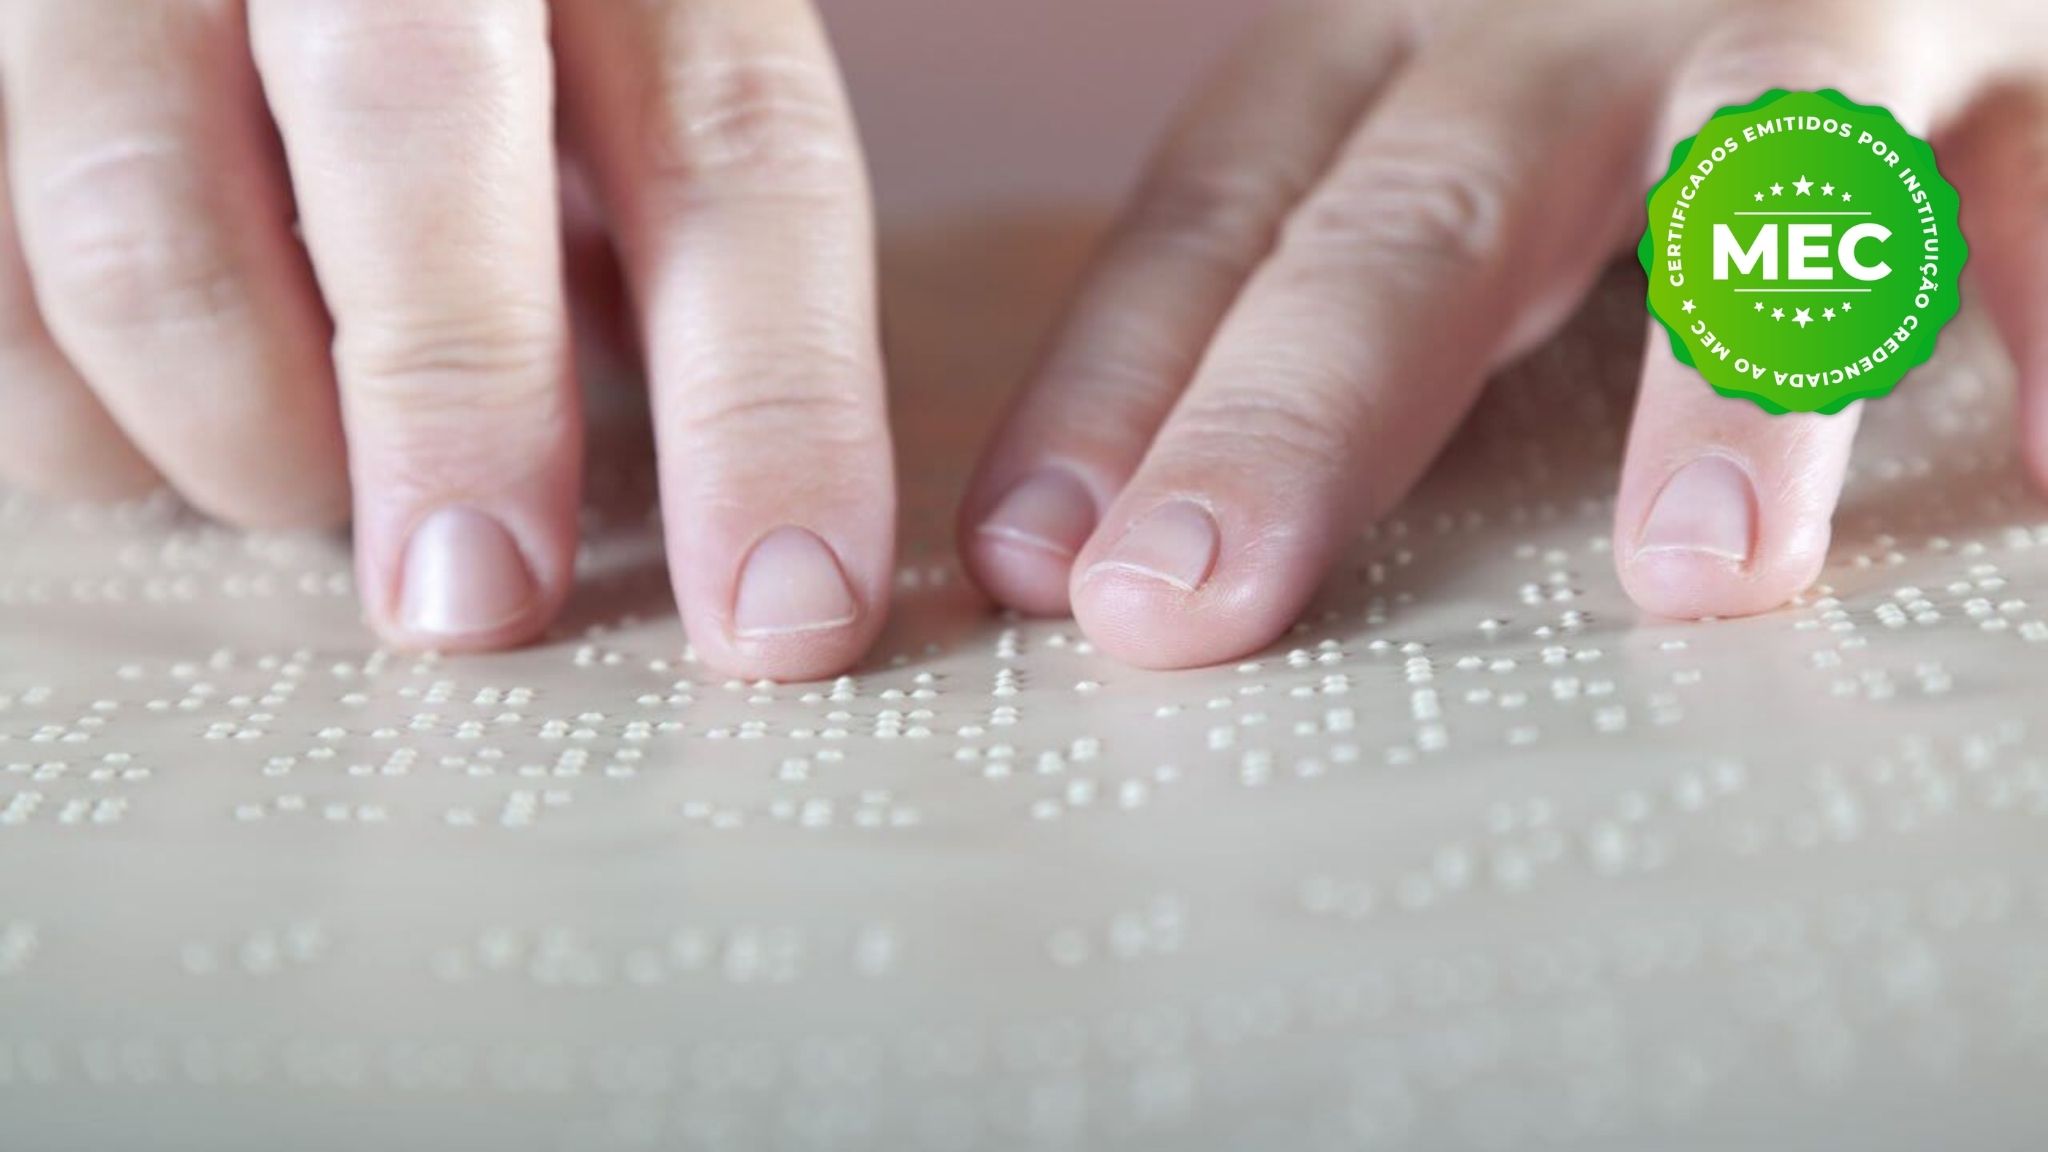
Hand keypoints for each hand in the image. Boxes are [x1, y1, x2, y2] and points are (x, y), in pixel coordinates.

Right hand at [0, 0, 892, 679]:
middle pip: (419, 120)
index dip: (775, 402)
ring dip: (248, 424)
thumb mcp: (613, 82)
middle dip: (459, 398)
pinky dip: (89, 418)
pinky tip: (162, 420)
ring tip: (307, 484)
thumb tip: (730, 492)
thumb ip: (662, 227)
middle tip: (478, 601)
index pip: (735, 147)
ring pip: (147, 216)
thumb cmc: (488, 46)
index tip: (790, 612)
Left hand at [959, 0, 2047, 666]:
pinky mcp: (2009, 38)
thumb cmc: (1591, 69)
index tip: (1027, 563)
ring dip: (1731, 375)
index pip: (1218, 208)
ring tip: (1700, 580)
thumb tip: (1093, 545)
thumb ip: (1317, 290)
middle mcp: (1564, 21)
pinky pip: (2044, 175)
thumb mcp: (1431, 147)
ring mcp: (1793, 7)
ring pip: (1762, 151)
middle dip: (1301, 415)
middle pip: (1420, 209)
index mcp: (1392, 47)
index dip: (1117, 380)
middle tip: (1189, 607)